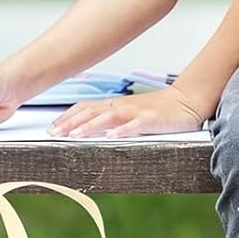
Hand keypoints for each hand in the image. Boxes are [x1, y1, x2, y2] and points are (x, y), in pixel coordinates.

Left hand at [49, 85, 207, 138]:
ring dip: (90, 126)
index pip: (85, 107)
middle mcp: (122, 106)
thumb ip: (111, 118)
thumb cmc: (157, 109)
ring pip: (108, 117)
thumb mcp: (129, 112)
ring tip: (75, 135)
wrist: (187, 100)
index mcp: (114, 104)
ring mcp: (136, 112)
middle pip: (91, 111)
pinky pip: (135, 125)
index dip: (67, 117)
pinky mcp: (151, 119)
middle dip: (70, 122)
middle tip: (53, 133)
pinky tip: (112, 137)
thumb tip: (87, 128)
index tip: (51, 128)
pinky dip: (122, 131)